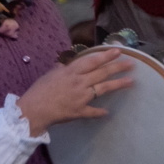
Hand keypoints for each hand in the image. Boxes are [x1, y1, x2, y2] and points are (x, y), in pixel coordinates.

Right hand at [16, 48, 132, 135]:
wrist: (32, 110)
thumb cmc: (39, 90)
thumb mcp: (50, 74)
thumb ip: (61, 68)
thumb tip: (65, 64)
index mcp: (71, 71)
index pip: (92, 61)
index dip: (106, 55)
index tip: (118, 51)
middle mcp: (79, 82)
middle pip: (102, 73)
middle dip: (117, 67)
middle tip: (131, 63)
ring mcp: (81, 97)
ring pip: (103, 89)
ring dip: (118, 85)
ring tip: (130, 81)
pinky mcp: (79, 111)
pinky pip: (93, 111)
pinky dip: (100, 112)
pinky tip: (108, 112)